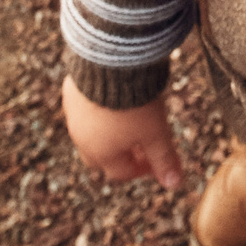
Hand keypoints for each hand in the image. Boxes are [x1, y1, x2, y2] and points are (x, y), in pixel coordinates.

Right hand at [61, 78, 185, 191]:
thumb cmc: (135, 101)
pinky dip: (98, 109)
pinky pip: (83, 107)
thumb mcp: (156, 132)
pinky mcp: (71, 90)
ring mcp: (73, 114)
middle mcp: (81, 137)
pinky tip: (113, 97)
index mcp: (101, 153)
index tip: (156, 163)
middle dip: (120, 155)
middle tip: (140, 146)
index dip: (141, 170)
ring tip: (129, 120)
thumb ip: (164, 158)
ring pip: (89, 132)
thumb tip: (174, 184)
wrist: (109, 61)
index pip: (120, 172)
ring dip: (108, 132)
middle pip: (99, 157)